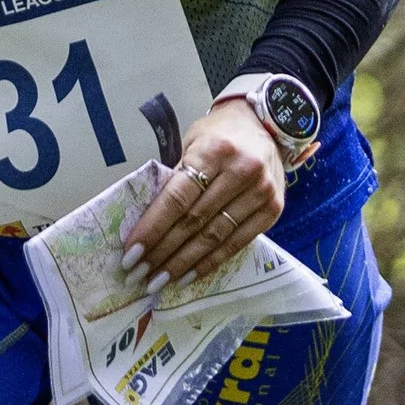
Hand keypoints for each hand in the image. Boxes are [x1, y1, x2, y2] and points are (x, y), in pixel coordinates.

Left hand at [120, 97, 285, 291]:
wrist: (268, 123)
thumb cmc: (221, 134)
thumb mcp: (193, 142)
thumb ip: (177, 177)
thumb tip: (149, 221)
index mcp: (214, 151)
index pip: (177, 198)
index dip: (153, 228)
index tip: (132, 252)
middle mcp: (241, 172)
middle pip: (194, 222)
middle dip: (163, 252)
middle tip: (139, 274)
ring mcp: (260, 193)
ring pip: (214, 238)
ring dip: (183, 263)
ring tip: (159, 280)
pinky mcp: (273, 210)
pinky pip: (236, 243)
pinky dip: (210, 262)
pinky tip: (188, 276)